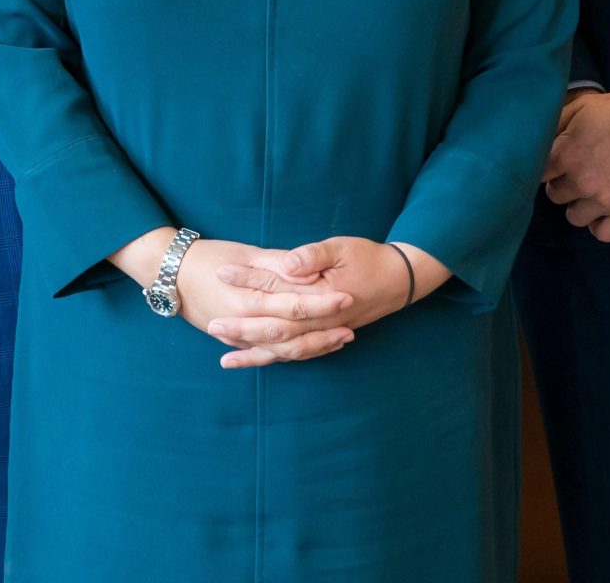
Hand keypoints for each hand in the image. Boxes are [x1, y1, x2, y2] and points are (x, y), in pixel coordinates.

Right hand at [110, 231, 355, 367]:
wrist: (175, 274)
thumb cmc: (212, 257)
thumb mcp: (246, 253)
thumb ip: (279, 264)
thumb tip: (308, 272)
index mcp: (249, 298)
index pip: (293, 304)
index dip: (322, 302)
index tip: (347, 296)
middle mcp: (245, 323)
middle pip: (292, 333)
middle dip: (323, 331)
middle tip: (351, 326)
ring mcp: (240, 336)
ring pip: (282, 350)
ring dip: (313, 347)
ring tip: (341, 340)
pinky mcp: (236, 342)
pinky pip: (267, 355)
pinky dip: (289, 355)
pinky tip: (311, 352)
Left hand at [212, 236, 451, 366]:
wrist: (398, 280)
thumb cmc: (368, 258)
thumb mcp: (341, 247)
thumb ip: (312, 256)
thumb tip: (287, 263)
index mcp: (319, 295)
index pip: (276, 289)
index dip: (248, 281)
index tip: (222, 273)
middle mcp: (318, 321)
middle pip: (274, 328)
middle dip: (242, 327)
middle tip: (211, 325)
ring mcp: (322, 333)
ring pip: (283, 349)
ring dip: (254, 352)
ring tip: (224, 356)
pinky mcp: (324, 337)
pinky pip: (296, 354)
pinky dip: (274, 360)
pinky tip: (256, 361)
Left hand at [544, 79, 609, 241]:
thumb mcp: (585, 105)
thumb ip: (558, 122)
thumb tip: (542, 136)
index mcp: (566, 153)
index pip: (538, 172)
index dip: (546, 168)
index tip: (554, 166)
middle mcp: (580, 180)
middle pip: (555, 195)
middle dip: (562, 185)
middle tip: (574, 178)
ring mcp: (603, 200)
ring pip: (574, 217)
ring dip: (578, 207)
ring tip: (588, 197)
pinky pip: (602, 233)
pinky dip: (599, 226)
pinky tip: (603, 215)